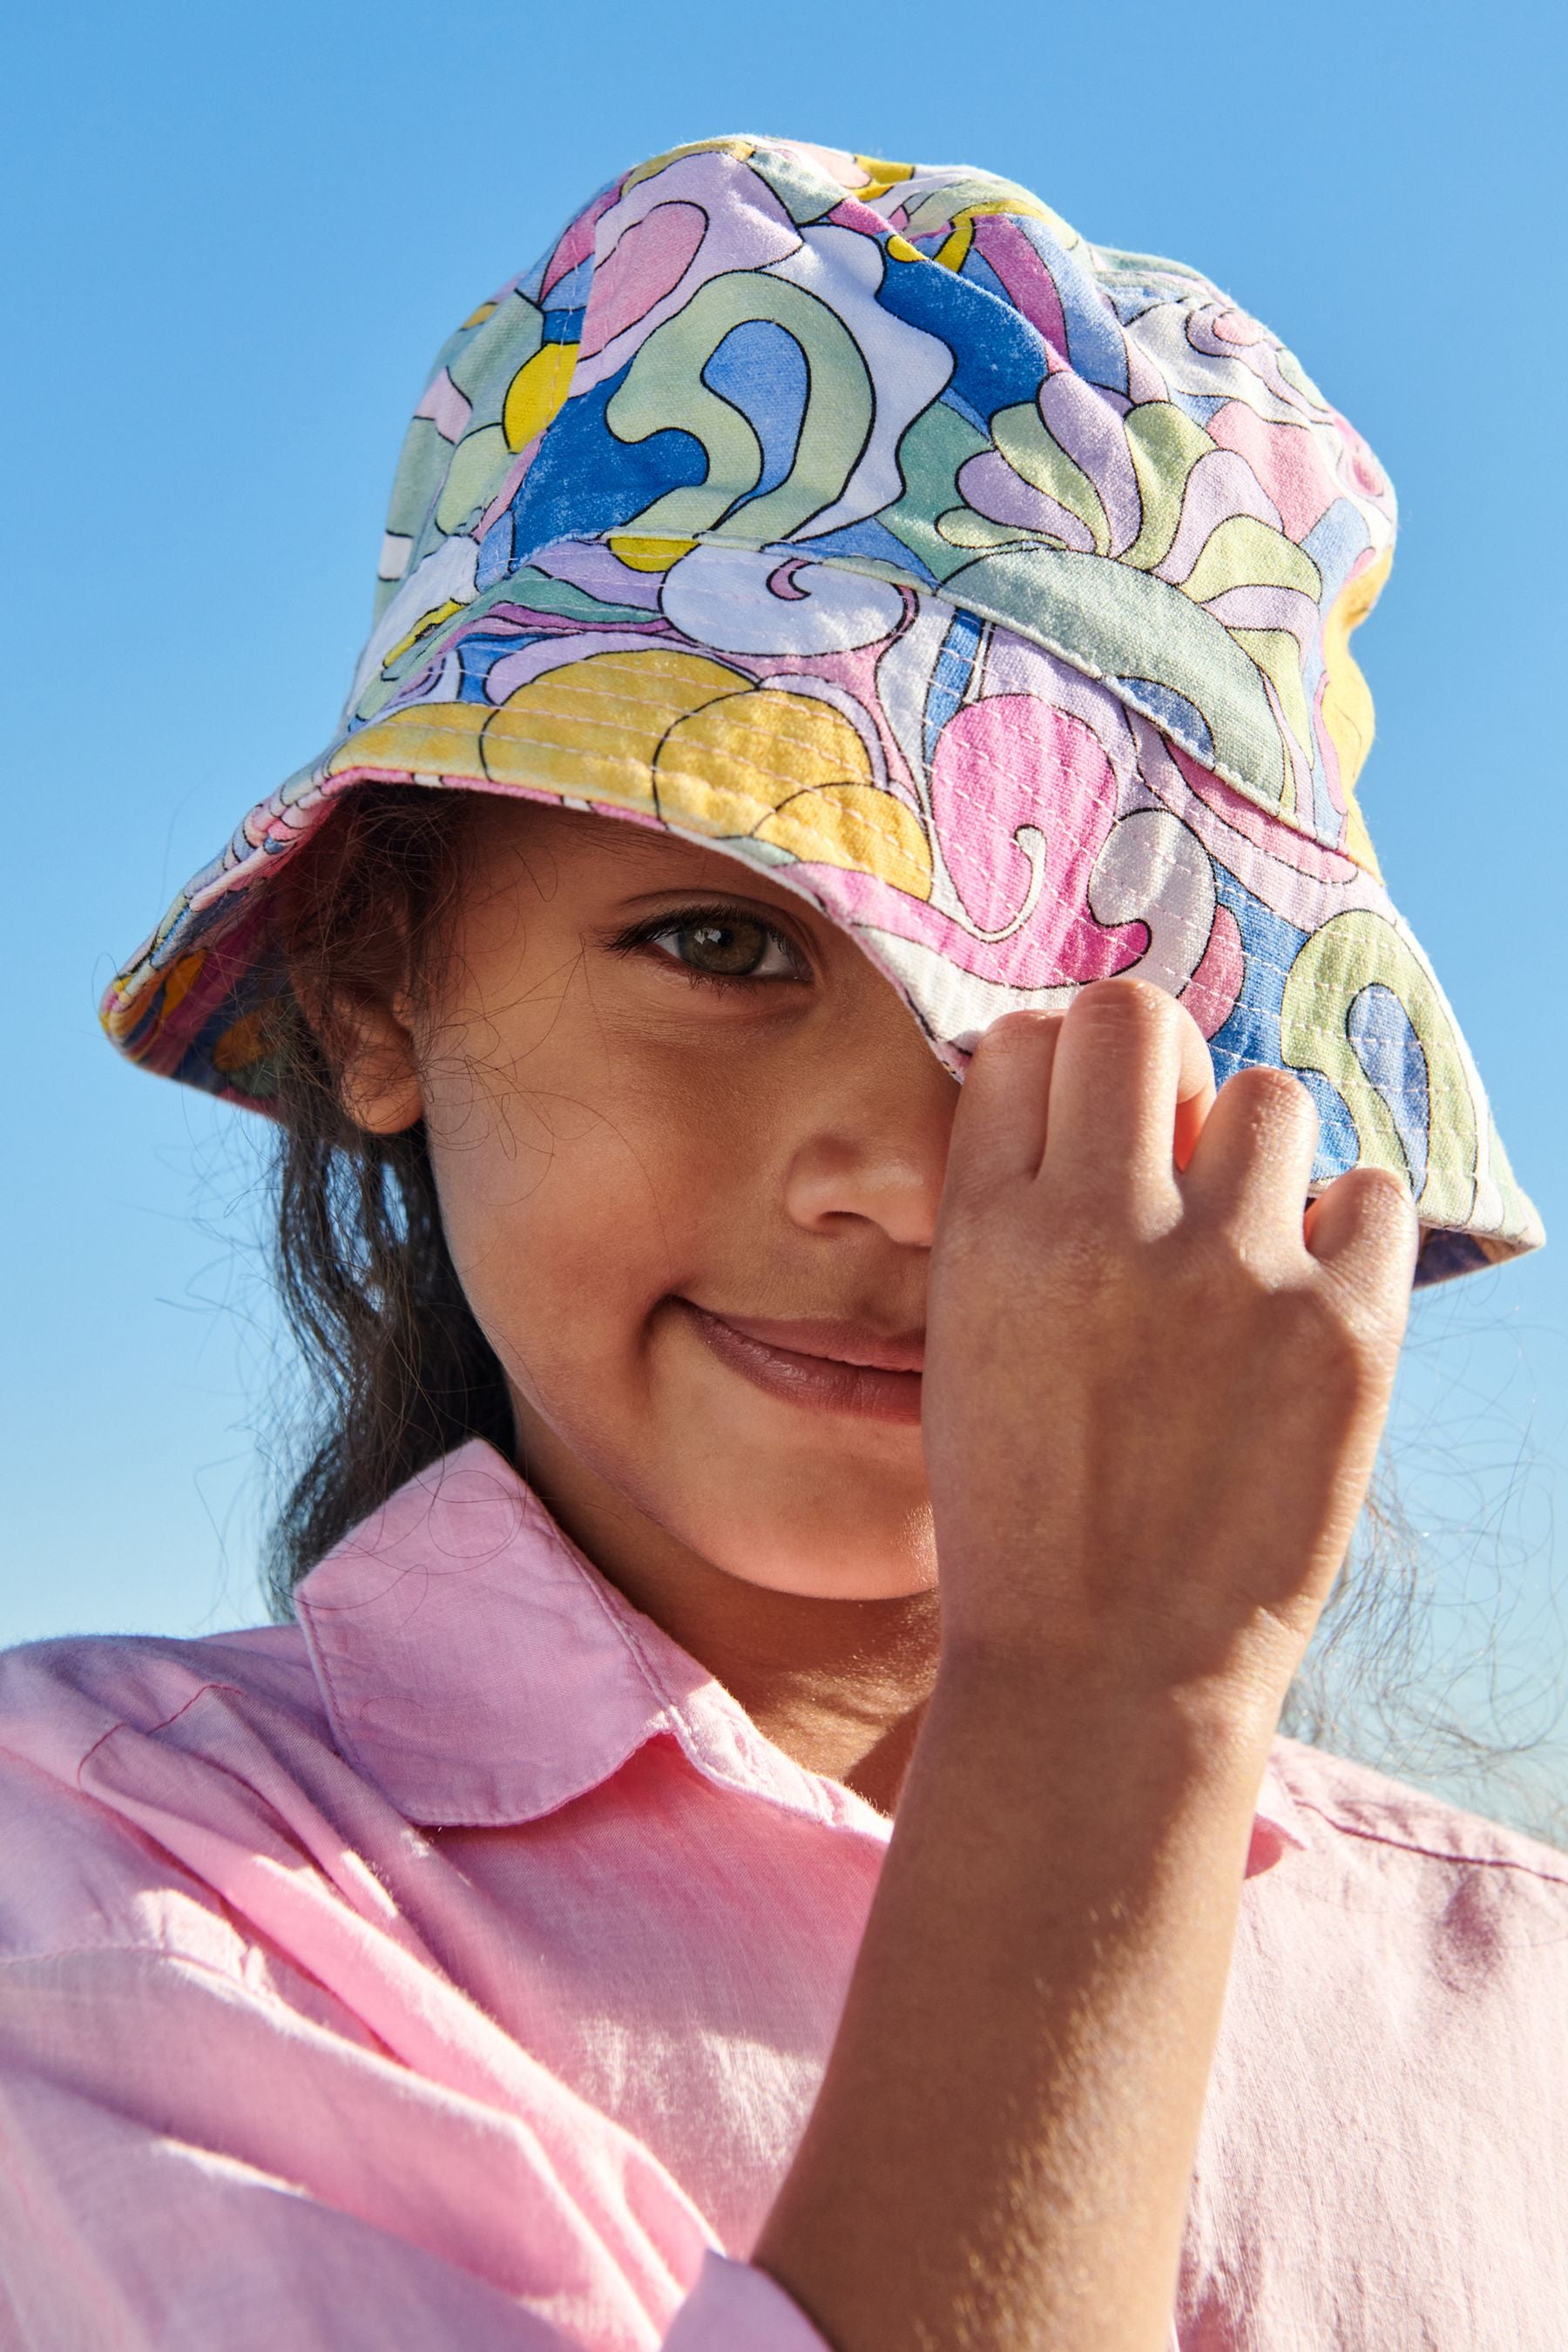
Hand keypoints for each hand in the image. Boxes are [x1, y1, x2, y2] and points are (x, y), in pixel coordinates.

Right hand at [922, 978, 1417, 1730]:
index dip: (1065, 1073)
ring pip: (1268, 1097)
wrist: (1105, 1675)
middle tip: (1168, 1153)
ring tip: (1240, 1250)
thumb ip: (1011, 1209)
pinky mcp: (1342, 1333)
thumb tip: (1088, 1086)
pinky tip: (1304, 1299)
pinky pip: (1373, 1192)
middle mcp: (1102, 1228)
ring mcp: (1229, 1275)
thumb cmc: (1024, 1514)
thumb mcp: (963, 1344)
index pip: (1032, 1039)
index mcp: (989, 1233)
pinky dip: (1344, 1232)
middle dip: (1155, 1068)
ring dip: (1253, 1156)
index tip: (1087, 1131)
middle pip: (1138, 1019)